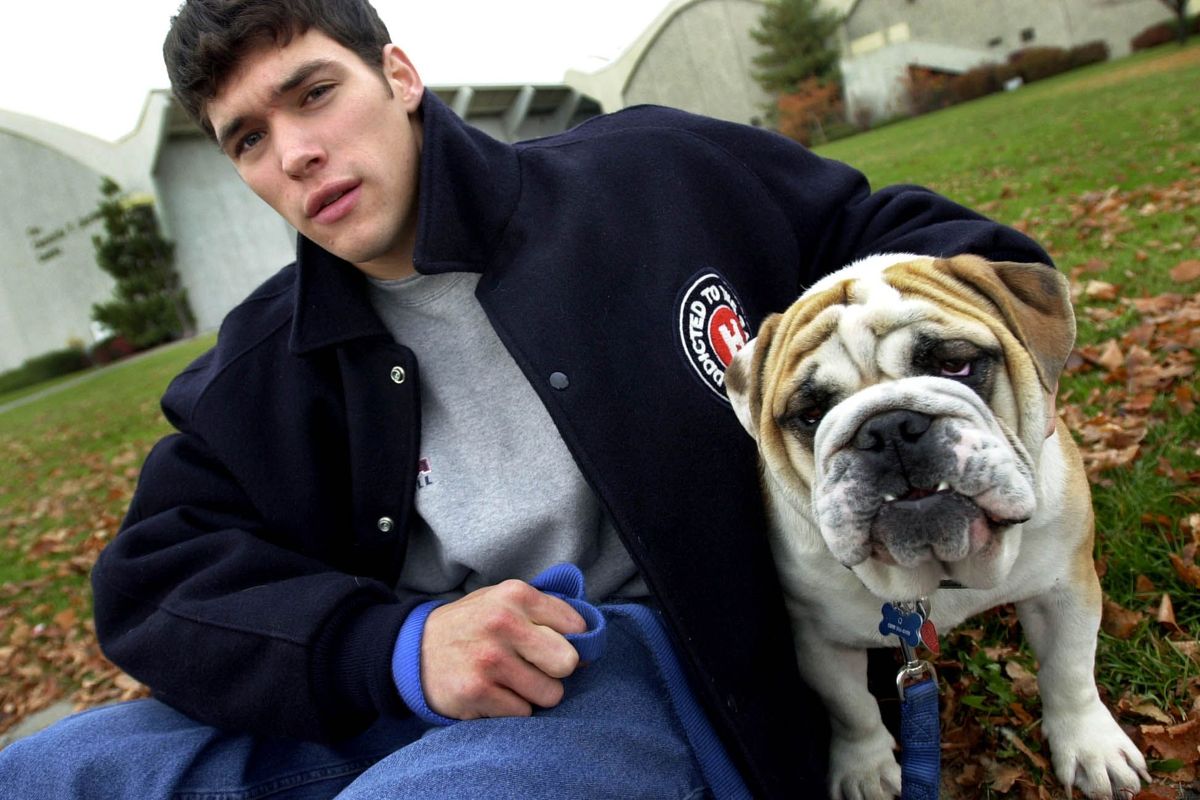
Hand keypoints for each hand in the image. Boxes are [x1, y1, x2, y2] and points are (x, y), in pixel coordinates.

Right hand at [420, 579, 587, 719]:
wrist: (413, 650)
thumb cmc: (471, 626)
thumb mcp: (502, 600)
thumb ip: (543, 611)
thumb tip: (589, 636)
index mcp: (515, 594)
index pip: (576, 626)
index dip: (572, 641)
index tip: (556, 645)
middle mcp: (503, 623)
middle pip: (568, 662)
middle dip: (556, 671)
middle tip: (535, 667)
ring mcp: (489, 659)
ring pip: (549, 694)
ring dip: (534, 694)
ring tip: (510, 681)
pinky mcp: (477, 692)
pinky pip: (522, 713)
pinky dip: (512, 709)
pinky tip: (493, 693)